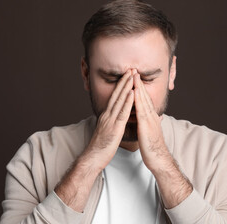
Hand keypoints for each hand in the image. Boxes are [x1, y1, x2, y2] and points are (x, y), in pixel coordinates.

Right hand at [55, 69, 133, 211]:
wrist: (93, 158)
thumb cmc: (101, 146)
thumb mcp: (106, 130)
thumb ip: (111, 121)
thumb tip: (116, 117)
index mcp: (107, 115)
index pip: (115, 97)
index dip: (122, 85)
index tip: (128, 75)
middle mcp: (107, 114)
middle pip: (117, 94)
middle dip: (125, 81)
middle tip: (131, 69)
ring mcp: (110, 120)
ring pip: (119, 100)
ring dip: (127, 86)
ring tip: (133, 75)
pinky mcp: (114, 127)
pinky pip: (122, 112)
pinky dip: (127, 101)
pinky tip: (132, 93)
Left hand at [132, 71, 169, 171]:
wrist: (158, 158)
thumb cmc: (152, 147)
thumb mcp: (149, 131)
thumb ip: (147, 122)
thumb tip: (146, 118)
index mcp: (150, 117)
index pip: (144, 99)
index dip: (139, 87)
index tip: (134, 77)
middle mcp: (151, 116)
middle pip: (144, 96)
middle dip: (139, 83)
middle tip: (134, 70)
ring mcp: (150, 120)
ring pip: (143, 100)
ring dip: (139, 87)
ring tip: (134, 76)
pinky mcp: (147, 126)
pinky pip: (141, 111)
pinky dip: (138, 101)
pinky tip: (134, 93)